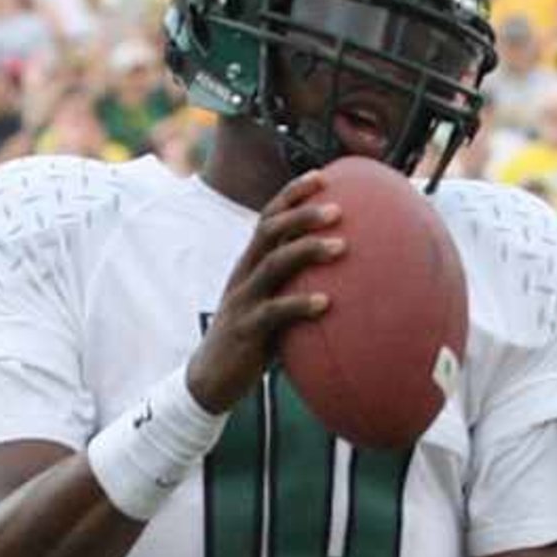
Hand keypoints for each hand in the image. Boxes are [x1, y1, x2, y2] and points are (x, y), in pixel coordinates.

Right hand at [185, 169, 344, 414]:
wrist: (210, 380)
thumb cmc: (251, 341)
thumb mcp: (272, 306)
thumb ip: (296, 287)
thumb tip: (345, 281)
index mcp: (249, 264)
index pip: (268, 217)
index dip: (292, 194)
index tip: (322, 176)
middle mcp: (244, 274)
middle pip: (270, 230)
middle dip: (303, 214)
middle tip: (339, 209)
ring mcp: (244, 300)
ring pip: (274, 264)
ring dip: (308, 251)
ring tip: (342, 247)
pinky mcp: (247, 330)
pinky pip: (275, 313)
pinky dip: (301, 305)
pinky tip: (327, 303)